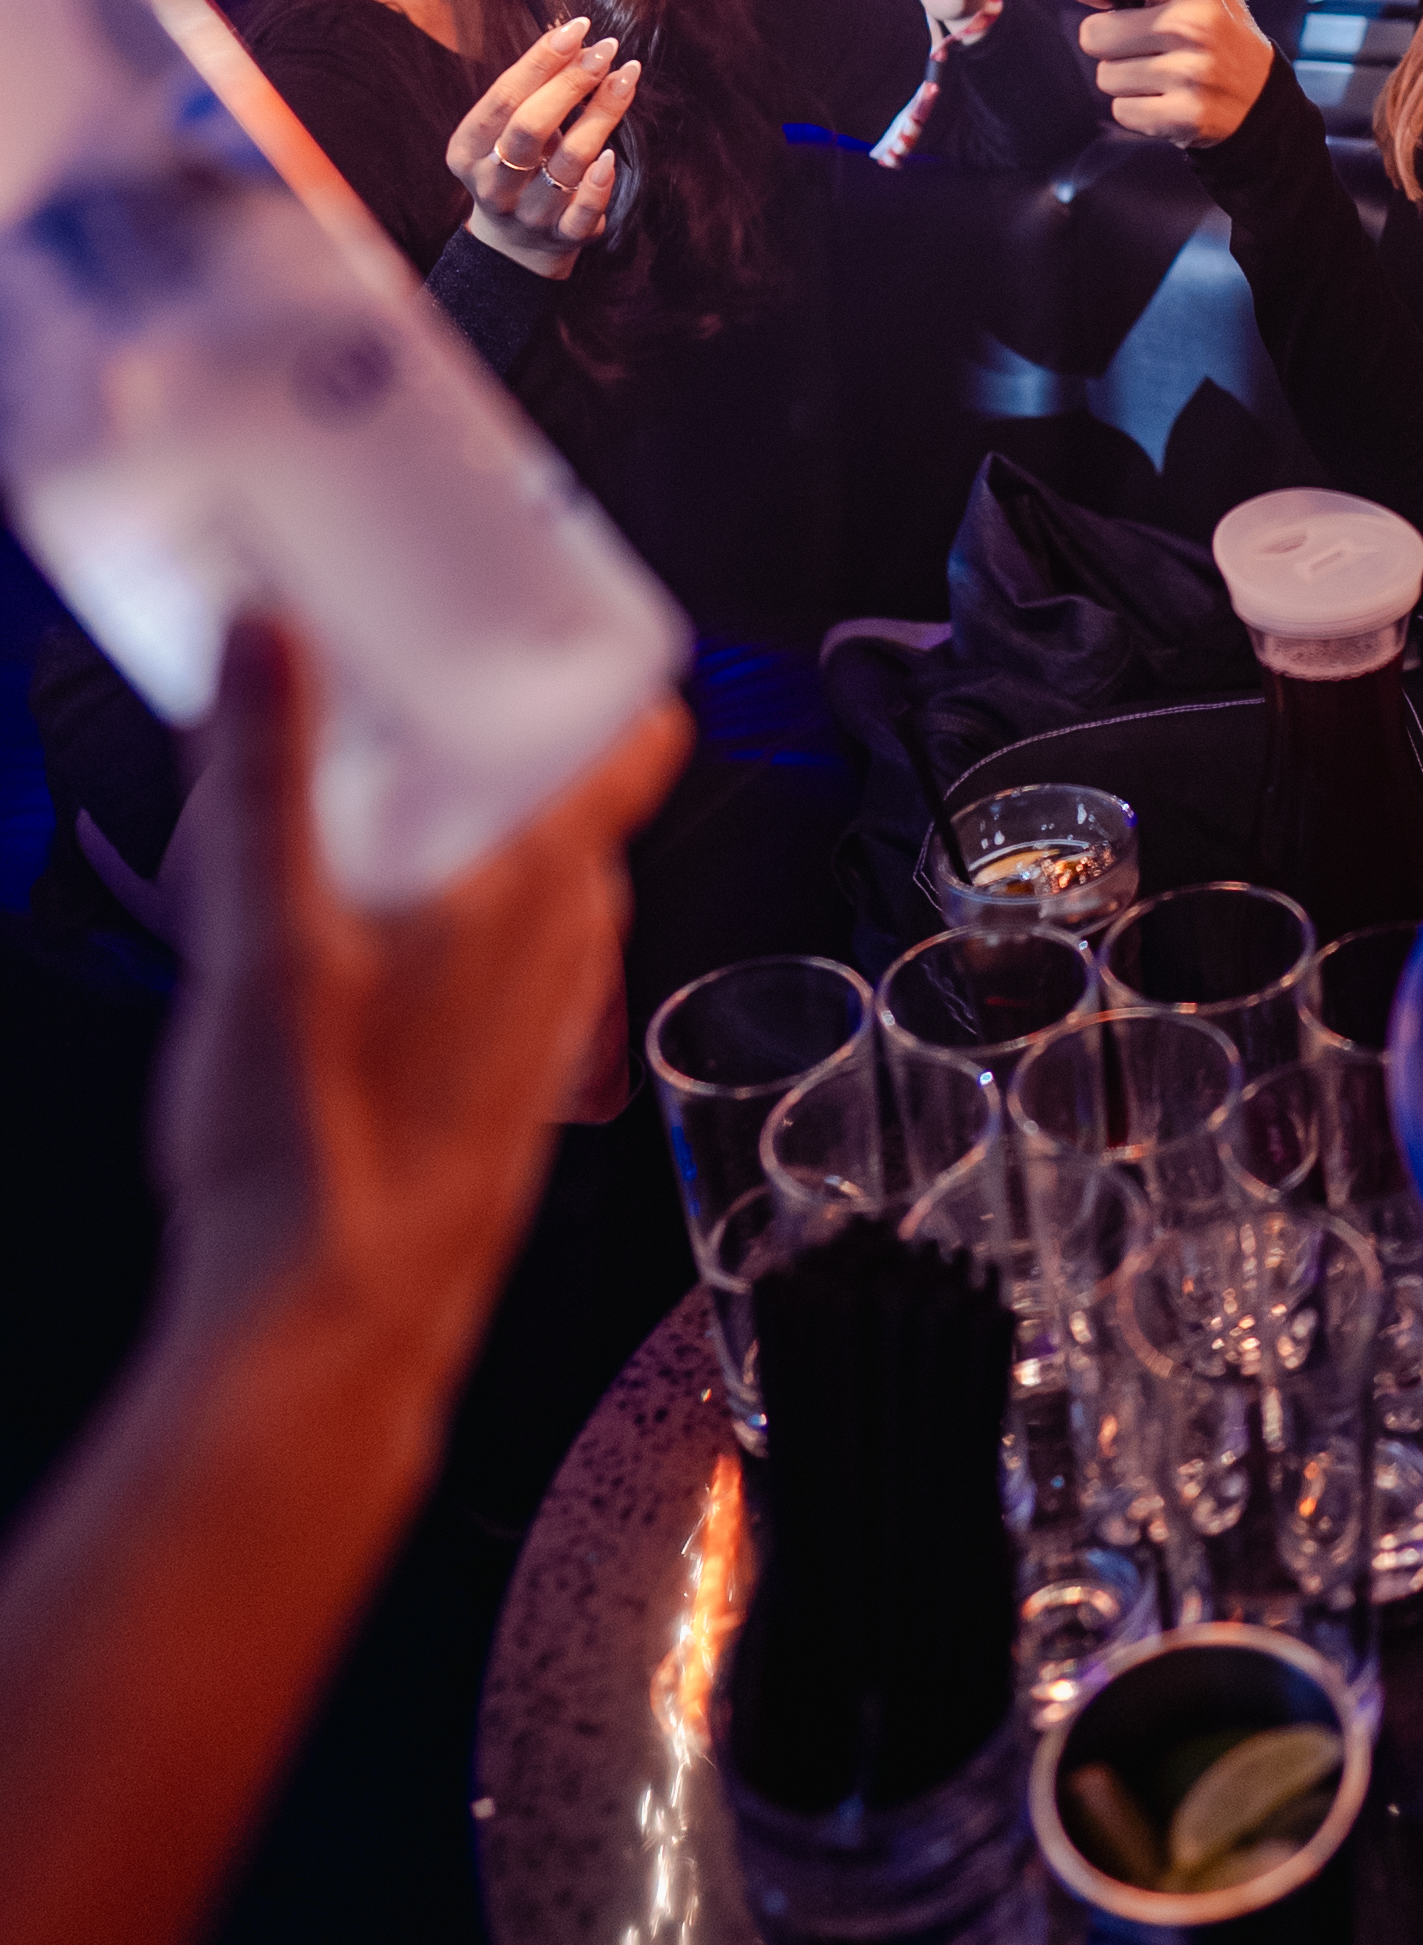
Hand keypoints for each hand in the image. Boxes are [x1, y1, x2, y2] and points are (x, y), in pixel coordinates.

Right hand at [154, 619, 687, 1381]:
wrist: (324, 1331)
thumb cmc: (312, 1154)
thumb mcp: (266, 934)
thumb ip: (264, 778)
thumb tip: (267, 637)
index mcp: (537, 893)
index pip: (636, 745)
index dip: (615, 673)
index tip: (561, 614)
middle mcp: (568, 957)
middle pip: (577, 816)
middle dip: (510, 756)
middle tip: (428, 705)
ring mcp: (545, 1033)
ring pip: (544, 903)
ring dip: (483, 850)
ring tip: (384, 824)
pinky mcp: (506, 1098)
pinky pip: (511, 982)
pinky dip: (465, 938)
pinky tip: (376, 961)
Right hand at [446, 22, 639, 281]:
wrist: (515, 243)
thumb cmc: (517, 167)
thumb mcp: (506, 131)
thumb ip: (531, 92)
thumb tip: (574, 38)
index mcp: (468, 149)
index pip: (504, 98)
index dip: (541, 60)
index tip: (577, 29)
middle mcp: (492, 183)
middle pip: (531, 127)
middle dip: (572, 82)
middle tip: (606, 50)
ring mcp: (527, 213)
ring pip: (567, 162)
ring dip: (602, 114)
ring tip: (626, 78)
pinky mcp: (561, 236)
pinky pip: (582, 211)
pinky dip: (599, 184)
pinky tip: (613, 156)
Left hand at [1071, 0, 1274, 145]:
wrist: (1260, 96)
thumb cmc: (1219, 31)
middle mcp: (1191, 25)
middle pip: (1093, 34)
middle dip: (1109, 42)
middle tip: (1144, 44)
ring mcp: (1190, 74)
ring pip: (1106, 76)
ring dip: (1125, 78)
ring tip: (1162, 73)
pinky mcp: (1185, 116)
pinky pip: (1121, 111)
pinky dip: (1137, 109)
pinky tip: (1167, 99)